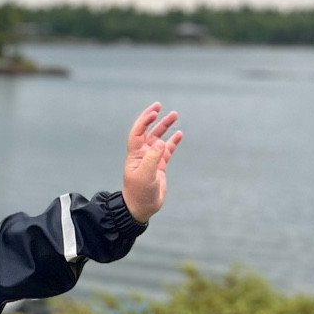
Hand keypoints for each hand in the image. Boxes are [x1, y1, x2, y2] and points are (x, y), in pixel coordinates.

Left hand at [120, 102, 182, 221]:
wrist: (140, 207)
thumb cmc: (138, 193)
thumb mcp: (144, 175)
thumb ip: (152, 158)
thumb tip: (160, 142)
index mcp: (134, 154)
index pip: (138, 132)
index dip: (144, 120)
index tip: (154, 112)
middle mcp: (142, 154)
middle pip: (148, 131)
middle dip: (154, 118)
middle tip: (161, 106)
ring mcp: (151, 159)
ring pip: (159, 139)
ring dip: (165, 127)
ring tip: (174, 115)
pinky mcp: (159, 166)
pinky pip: (167, 150)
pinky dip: (172, 142)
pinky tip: (179, 134)